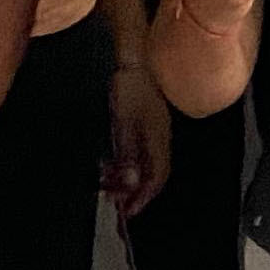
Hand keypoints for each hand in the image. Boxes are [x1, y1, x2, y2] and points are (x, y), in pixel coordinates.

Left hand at [102, 62, 172, 219]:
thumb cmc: (130, 87)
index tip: (129, 212)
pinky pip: (139, 151)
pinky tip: (113, 163)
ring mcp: (154, 130)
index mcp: (158, 141)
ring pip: (144, 163)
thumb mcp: (124, 123)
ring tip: (109, 185)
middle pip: (152, 174)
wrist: (134, 57)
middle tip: (118, 205)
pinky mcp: (146, 122)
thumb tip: (131, 183)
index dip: (143, 197)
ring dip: (128, 178)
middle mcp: (160, 138)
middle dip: (135, 192)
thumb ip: (128, 154)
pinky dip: (126, 163)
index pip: (156, 178)